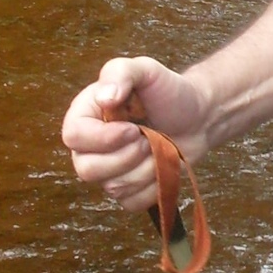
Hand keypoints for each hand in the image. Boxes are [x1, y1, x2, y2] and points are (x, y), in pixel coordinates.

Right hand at [61, 56, 209, 212]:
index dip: (103, 138)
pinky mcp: (127, 191)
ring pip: (114, 188)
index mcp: (86, 116)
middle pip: (87, 170)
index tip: (134, 128)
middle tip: (149, 138)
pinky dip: (154, 185)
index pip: (74, 137)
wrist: (198, 117)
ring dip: (146, 168)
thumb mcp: (146, 70)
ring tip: (158, 146)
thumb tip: (104, 98)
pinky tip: (162, 164)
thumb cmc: (169, 91)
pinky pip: (133, 201)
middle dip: (127, 156)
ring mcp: (107, 172)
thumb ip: (120, 73)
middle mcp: (90, 147)